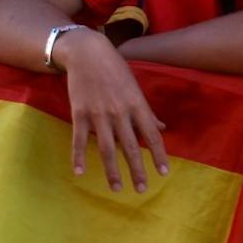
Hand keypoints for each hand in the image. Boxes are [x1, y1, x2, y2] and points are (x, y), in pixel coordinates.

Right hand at [56, 29, 168, 192]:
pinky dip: (78, 156)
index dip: (158, 155)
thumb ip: (147, 111)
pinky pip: (79, 139)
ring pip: (106, 148)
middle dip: (137, 170)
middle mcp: (119, 112)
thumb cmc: (114, 69)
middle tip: (141, 190)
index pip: (151, 135)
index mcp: (136, 105)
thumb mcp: (135, 87)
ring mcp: (98, 114)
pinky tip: (80, 172)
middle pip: (130, 147)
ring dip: (112, 171)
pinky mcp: (79, 113)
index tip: (164, 173)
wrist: (86, 52)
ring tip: (116, 188)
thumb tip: (162, 129)